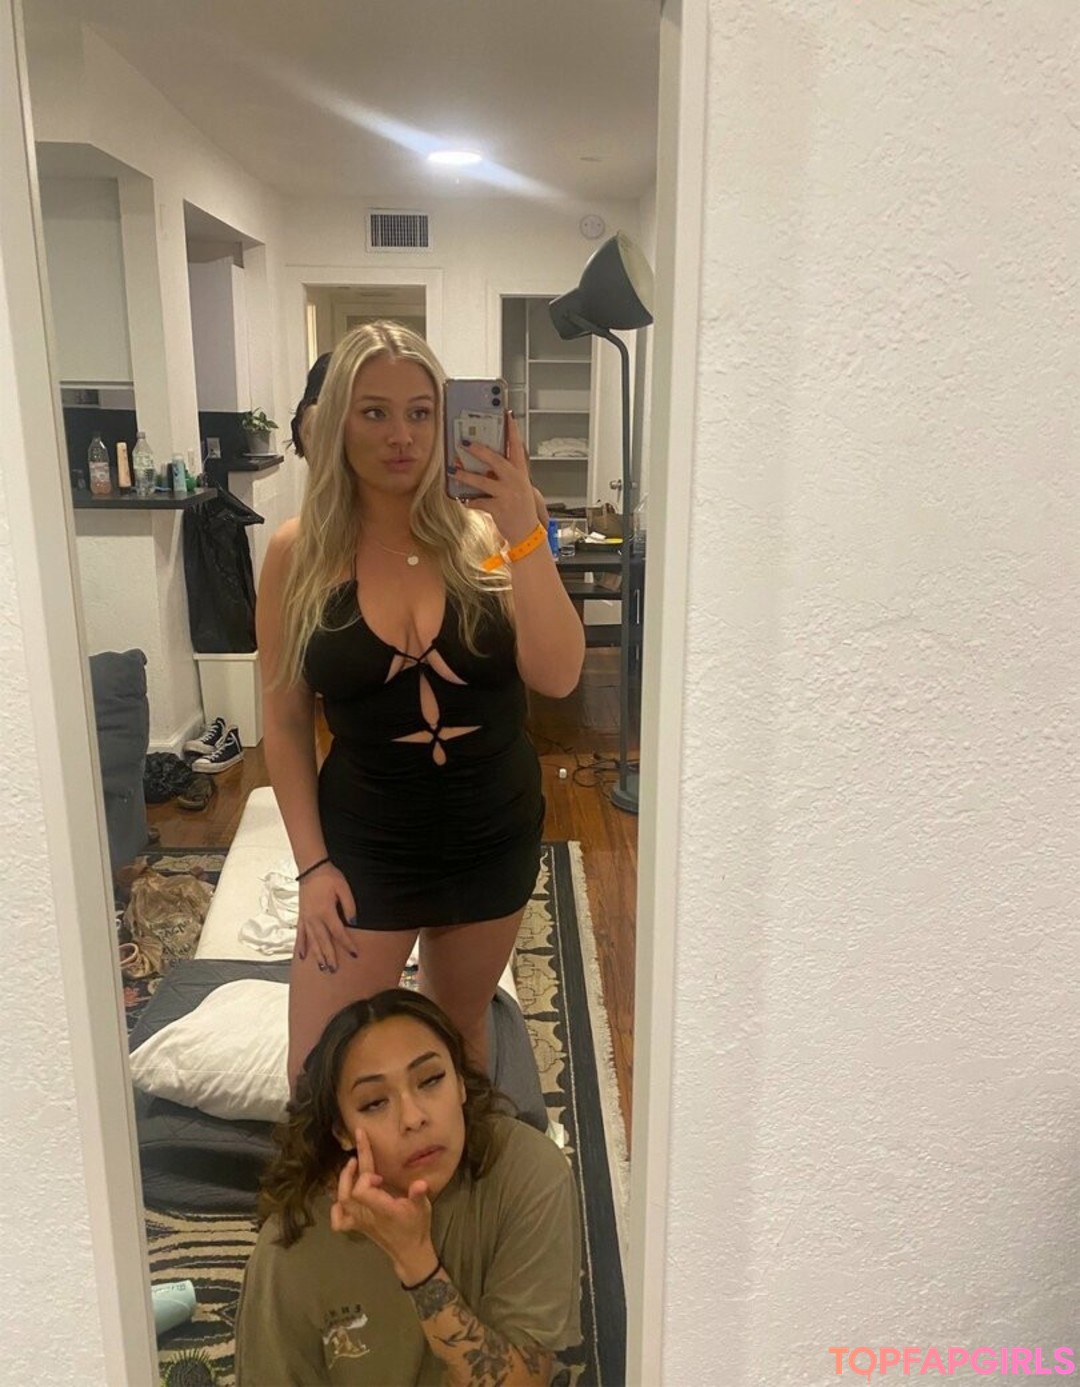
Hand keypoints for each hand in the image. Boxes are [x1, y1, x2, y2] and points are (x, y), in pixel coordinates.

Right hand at [295, 862, 357, 971]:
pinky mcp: (301, 917)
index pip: (339, 933)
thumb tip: (354, 921)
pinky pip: (300, 935)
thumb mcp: (344, 888)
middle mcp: (314, 919)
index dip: (347, 944)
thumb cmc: (329, 877)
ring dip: (316, 955)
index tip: (354, 954)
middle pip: (324, 942)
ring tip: (321, 967)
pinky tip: (301, 956)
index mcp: (326, 912)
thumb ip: (350, 906)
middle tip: (334, 970)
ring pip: (311, 941)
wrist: (311, 869)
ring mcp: (306, 919)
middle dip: (330, 956)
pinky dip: (301, 946)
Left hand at [330, 1128, 435, 1281]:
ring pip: (342, 1202)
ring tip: (352, 1164)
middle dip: (350, 1169)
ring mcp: (360, 1222)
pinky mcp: (358, 1226)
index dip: (365, 1179)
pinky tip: (342, 1197)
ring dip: (344, 1181)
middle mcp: (367, 1215)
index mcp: (382, 1209)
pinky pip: (339, 1220)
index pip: (361, 1192)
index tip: (378, 1176)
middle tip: (358, 1146)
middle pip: (347, 1193)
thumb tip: (420, 1183)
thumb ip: (418, 1195)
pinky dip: (336, 1208)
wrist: (409, 1251)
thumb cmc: (416, 1227)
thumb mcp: (422, 1209)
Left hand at [454, 414, 541, 546]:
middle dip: (479, 451)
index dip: (513, 430)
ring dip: (466, 476)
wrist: (527, 534)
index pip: (517, 447)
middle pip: (496, 461)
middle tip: (464, 443)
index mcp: (521, 473)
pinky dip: (469, 501)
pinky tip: (463, 500)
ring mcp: (507, 495)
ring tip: (454, 471)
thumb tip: (486, 464)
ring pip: (482, 481)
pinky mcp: (499, 508)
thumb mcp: (519, 488)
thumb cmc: (521, 510)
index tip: (507, 415)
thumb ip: (505, 475)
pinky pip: (478, 501)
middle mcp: (515, 481)